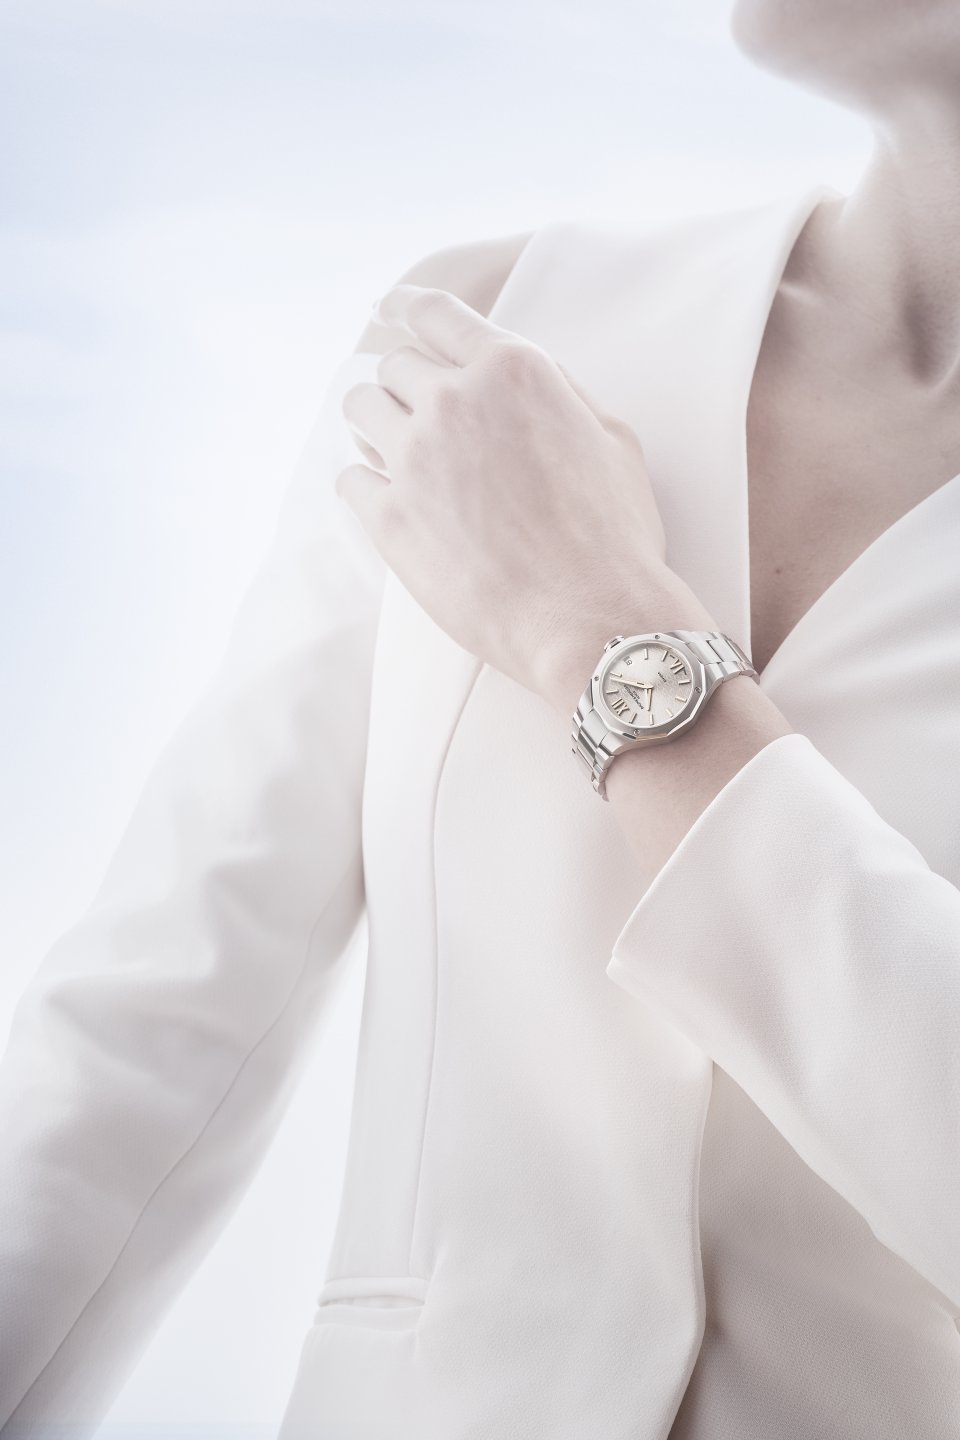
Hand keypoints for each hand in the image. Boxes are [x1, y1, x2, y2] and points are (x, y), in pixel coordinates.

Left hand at [335, 282, 682, 707]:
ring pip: (360, 409)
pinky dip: (365, 484)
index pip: (435, 312)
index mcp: (512, 370)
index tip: (389, 310)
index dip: (405, 307)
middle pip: (395, 364)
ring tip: (396, 452)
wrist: (590, 619)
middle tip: (419, 414)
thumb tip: (522, 376)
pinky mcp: (388, 519)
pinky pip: (349, 479)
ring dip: (375, 423)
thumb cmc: (614, 536)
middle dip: (406, 384)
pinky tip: (388, 501)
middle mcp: (454, 401)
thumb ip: (560, 391)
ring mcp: (414, 460)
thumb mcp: (612, 438)